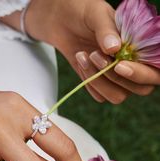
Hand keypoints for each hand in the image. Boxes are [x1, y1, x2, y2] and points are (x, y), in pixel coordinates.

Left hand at [25, 0, 158, 103]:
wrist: (62, 19)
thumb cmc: (84, 11)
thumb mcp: (96, 13)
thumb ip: (106, 29)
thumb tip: (114, 49)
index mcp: (143, 46)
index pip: (156, 71)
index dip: (143, 74)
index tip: (119, 66)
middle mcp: (134, 65)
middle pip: (141, 89)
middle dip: (116, 77)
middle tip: (96, 55)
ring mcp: (117, 78)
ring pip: (117, 96)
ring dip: (99, 80)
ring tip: (86, 55)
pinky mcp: (99, 84)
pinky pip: (99, 96)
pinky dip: (88, 82)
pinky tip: (80, 60)